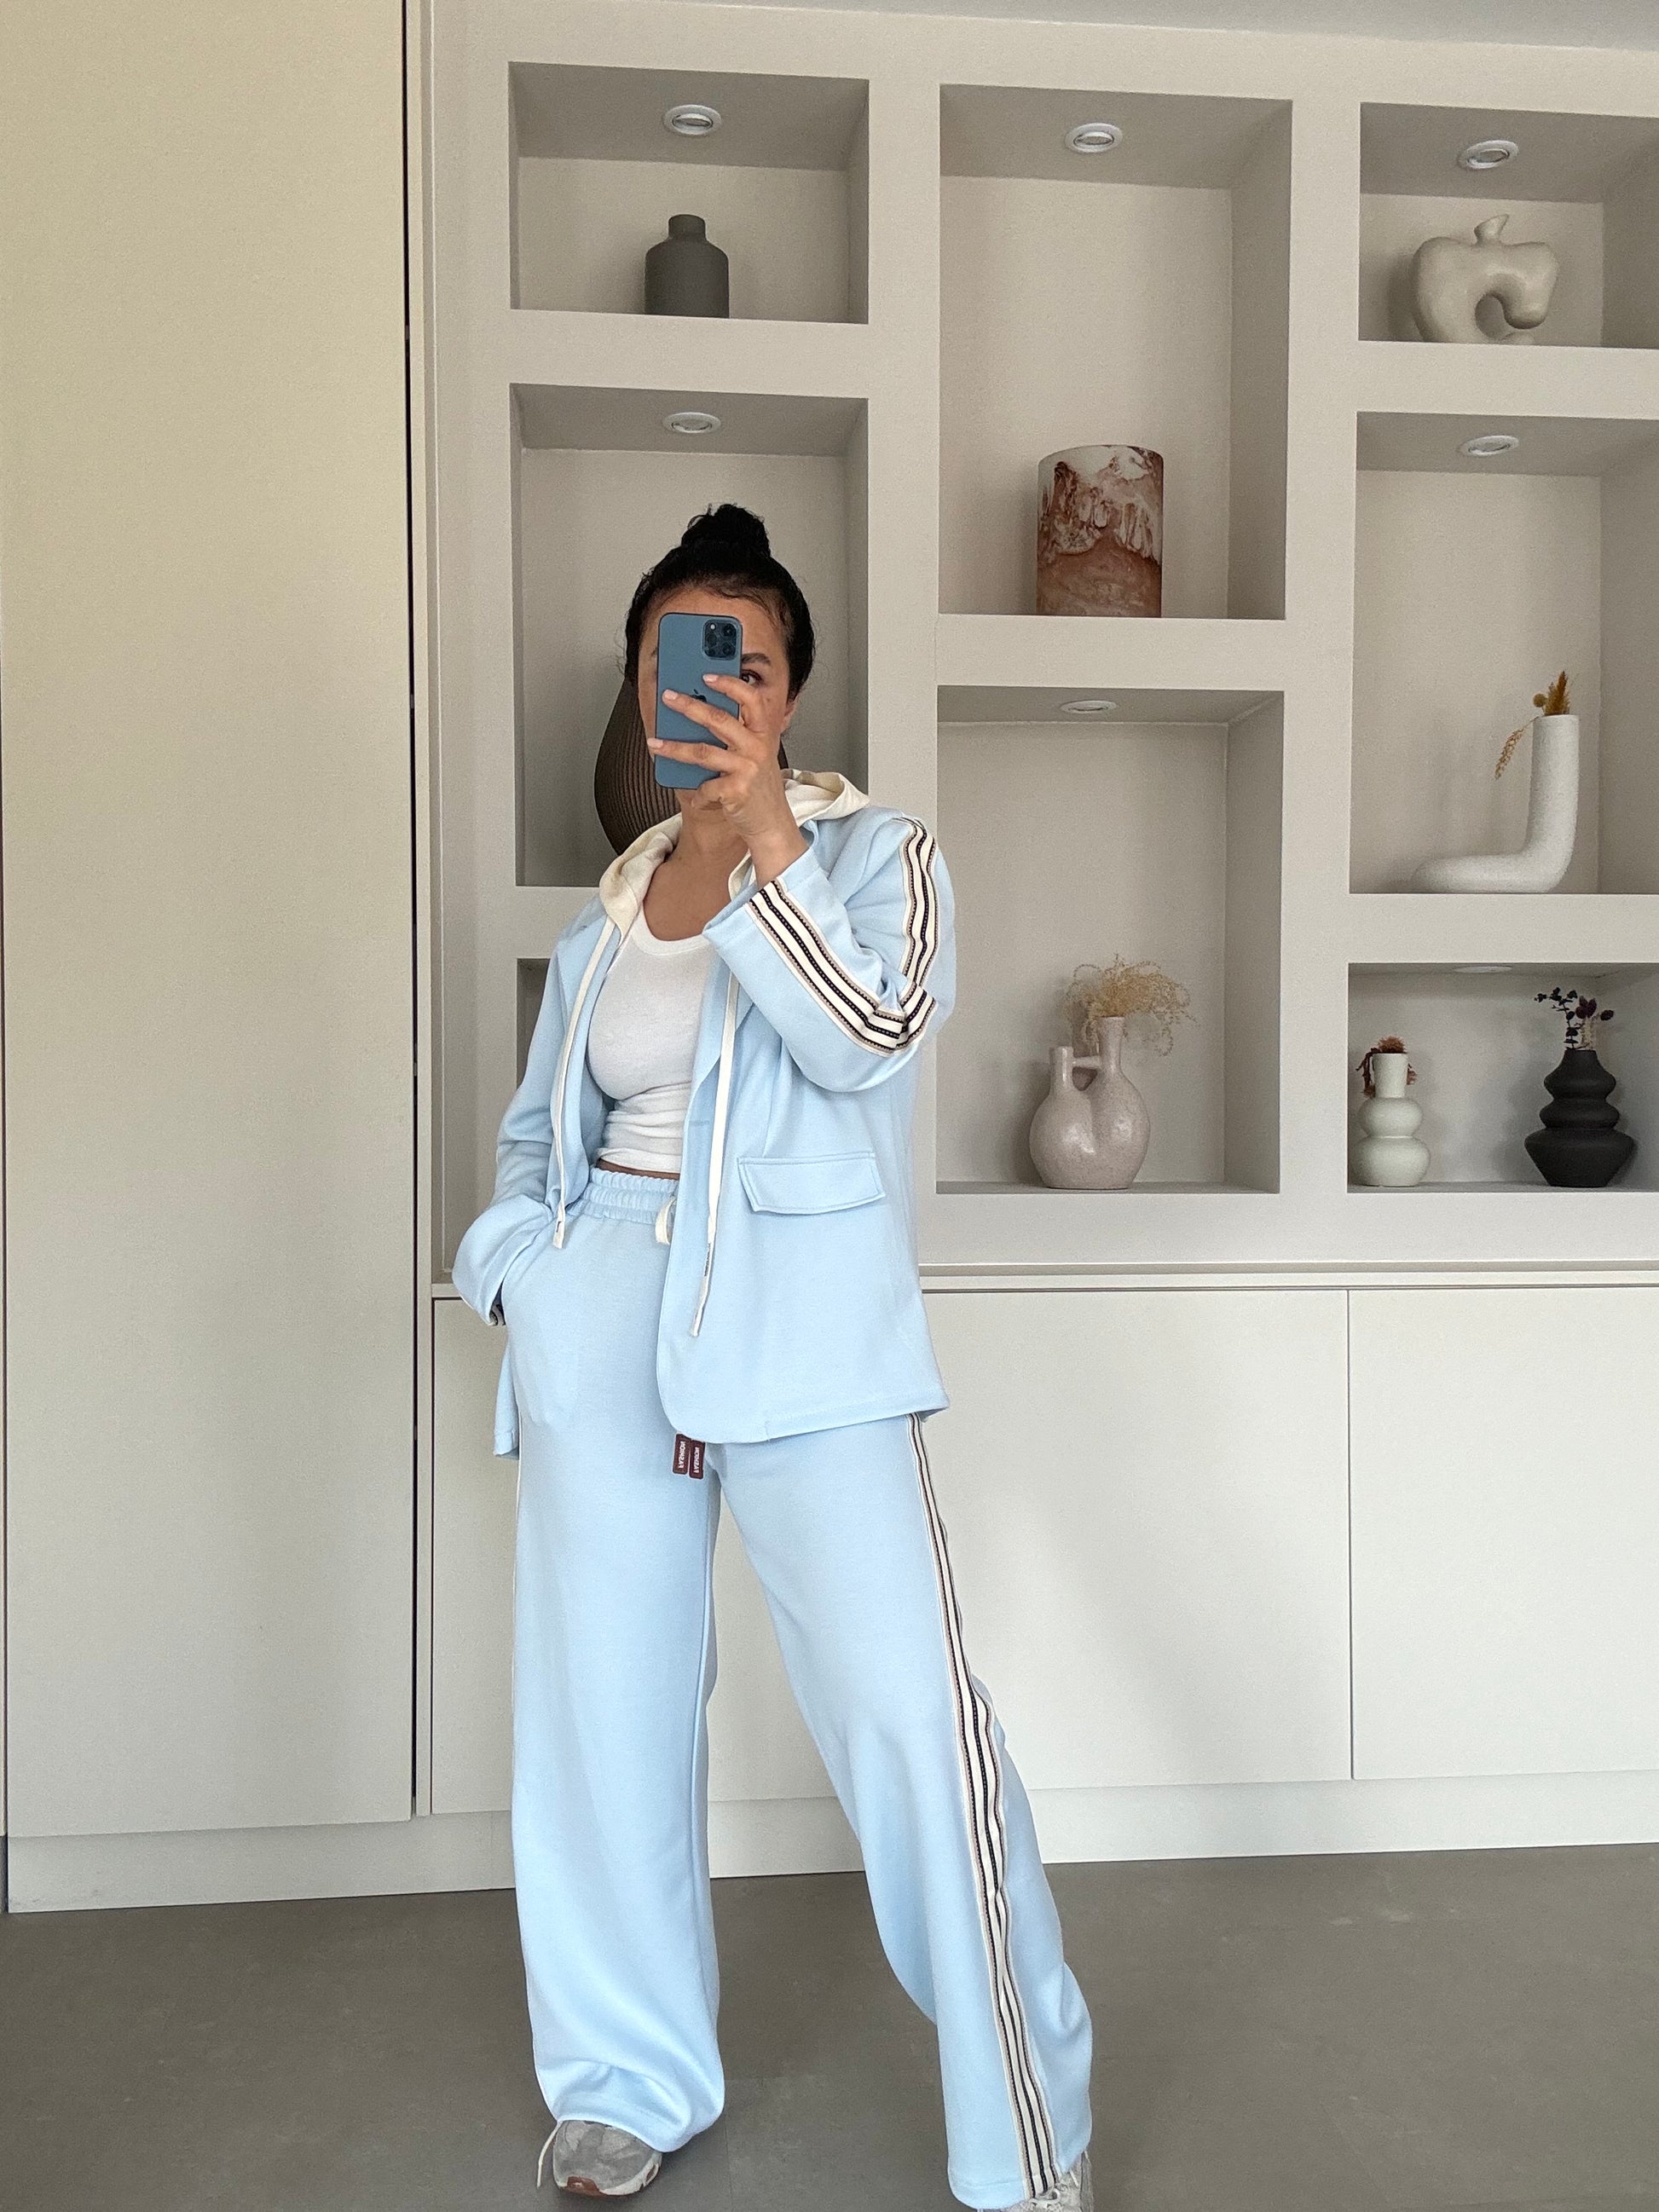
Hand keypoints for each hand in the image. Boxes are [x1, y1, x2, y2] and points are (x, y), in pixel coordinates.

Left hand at [651, 672, 806, 883]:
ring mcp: (747, 769)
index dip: (729, 684)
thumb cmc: (758, 788)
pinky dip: (696, 793)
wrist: (771, 824)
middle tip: (668, 697)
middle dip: (688, 706)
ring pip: (702, 752)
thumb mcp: (755, 756)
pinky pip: (705, 786)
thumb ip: (736, 736)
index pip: (750, 699)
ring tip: (654, 743)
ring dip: (673, 747)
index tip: (706, 675)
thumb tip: (697, 715)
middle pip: (718, 719)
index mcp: (763, 734)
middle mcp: (757, 748)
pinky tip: (694, 797)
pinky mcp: (736, 792)